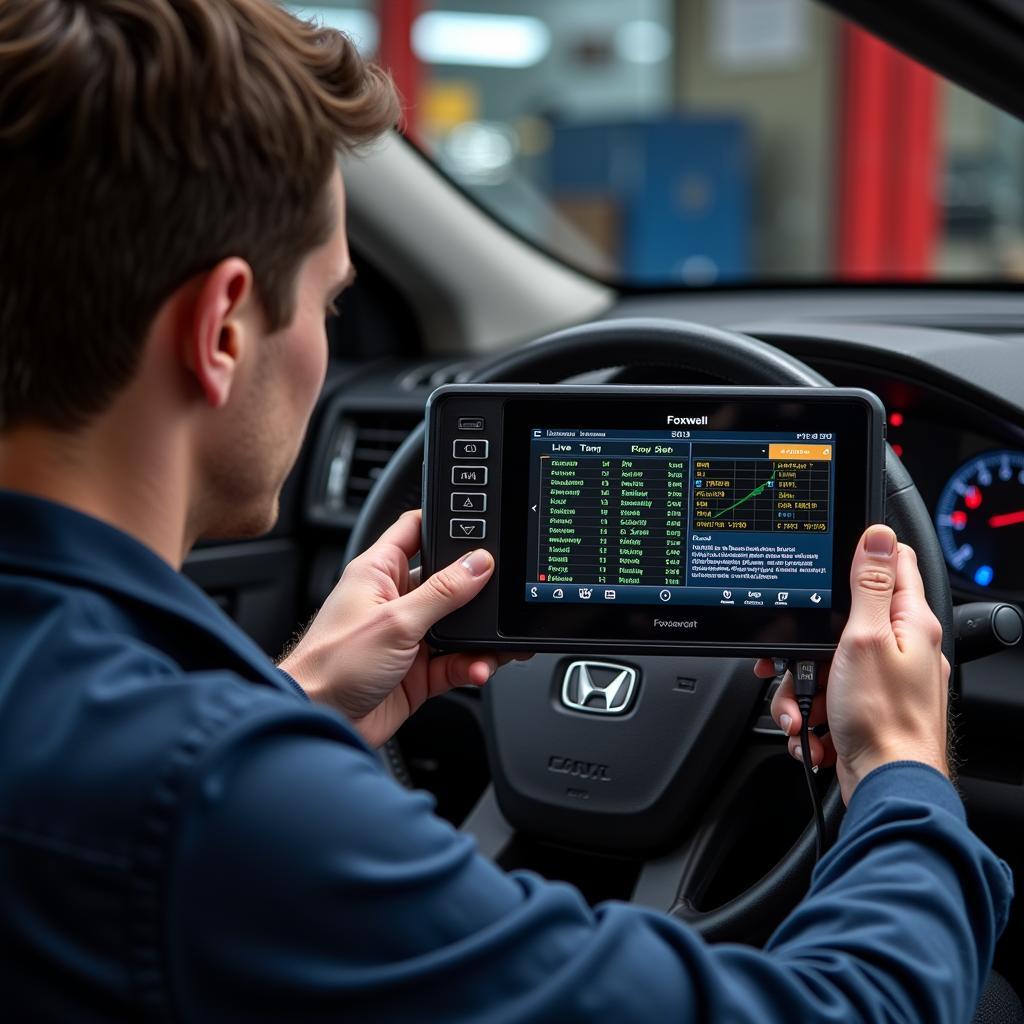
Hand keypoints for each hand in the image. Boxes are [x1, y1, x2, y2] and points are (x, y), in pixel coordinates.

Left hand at [279, 509, 526, 746]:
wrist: (318, 720)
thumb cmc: (331, 664)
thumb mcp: (396, 621)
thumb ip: (442, 592)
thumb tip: (478, 564)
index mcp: (379, 572)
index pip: (415, 531)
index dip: (445, 523)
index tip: (481, 524)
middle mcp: (394, 600)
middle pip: (448, 582)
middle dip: (476, 591)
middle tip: (501, 594)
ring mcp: (408, 637)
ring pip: (458, 627)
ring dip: (478, 638)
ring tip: (495, 645)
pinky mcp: (418, 671)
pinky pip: (456, 662)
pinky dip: (471, 666)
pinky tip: (477, 669)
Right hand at [759, 525, 949, 802]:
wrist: (886, 787)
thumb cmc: (883, 719)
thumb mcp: (864, 638)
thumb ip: (869, 585)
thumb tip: (878, 534)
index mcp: (910, 622)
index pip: (894, 564)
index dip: (860, 557)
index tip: (830, 566)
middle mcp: (902, 648)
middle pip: (842, 621)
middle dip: (806, 645)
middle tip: (794, 662)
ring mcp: (884, 680)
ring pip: (826, 663)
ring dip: (802, 688)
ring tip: (802, 712)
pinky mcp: (867, 708)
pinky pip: (827, 696)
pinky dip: (811, 713)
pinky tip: (812, 730)